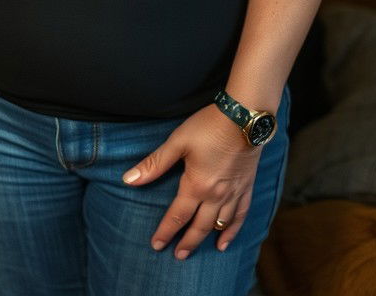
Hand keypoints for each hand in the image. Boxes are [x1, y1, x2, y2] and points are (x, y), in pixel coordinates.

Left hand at [122, 104, 262, 257]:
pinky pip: (240, 216)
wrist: (245, 119)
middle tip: (176, 255)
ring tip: (193, 250)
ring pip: (219, 225)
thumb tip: (129, 180)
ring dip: (205, 239)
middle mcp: (216, 196)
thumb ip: (154, 164)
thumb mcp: (177, 142)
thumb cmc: (208, 127)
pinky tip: (224, 240)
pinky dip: (232, 231)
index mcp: (196, 186)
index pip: (178, 215)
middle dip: (186, 242)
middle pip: (199, 226)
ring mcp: (234, 194)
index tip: (156, 245)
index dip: (166, 231)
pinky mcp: (246, 188)